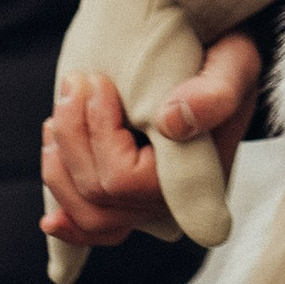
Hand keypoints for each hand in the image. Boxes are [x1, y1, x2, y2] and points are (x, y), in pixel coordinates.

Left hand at [39, 0, 258, 283]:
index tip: (98, 83)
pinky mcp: (130, 201)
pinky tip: (49, 217)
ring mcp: (148, 208)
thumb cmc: (229, 59)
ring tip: (62, 112)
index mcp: (199, 180)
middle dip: (73, 137)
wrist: (219, 55)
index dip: (99, 136)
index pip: (123, 180)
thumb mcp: (235, 61)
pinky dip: (68, 220)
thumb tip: (170, 122)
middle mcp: (172, 206)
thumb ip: (217, 92)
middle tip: (77, 82)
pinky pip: (94, 228)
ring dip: (61, 165)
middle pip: (97, 197)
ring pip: (88, 215)